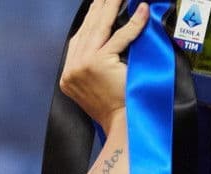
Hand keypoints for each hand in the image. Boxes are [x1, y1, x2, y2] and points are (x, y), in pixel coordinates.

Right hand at [59, 0, 147, 134]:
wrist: (122, 125)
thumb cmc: (114, 110)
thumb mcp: (95, 86)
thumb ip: (93, 64)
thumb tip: (106, 41)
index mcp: (69, 73)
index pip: (79, 37)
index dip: (91, 17)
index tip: (99, 3)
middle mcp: (72, 67)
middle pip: (88, 28)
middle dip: (101, 7)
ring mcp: (83, 64)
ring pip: (100, 27)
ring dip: (112, 6)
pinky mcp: (98, 63)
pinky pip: (119, 37)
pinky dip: (133, 23)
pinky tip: (142, 11)